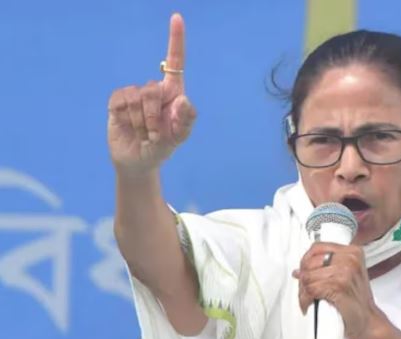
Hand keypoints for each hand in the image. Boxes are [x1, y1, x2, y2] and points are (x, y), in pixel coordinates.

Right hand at [107, 13, 195, 175]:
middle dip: (153, 117)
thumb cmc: (162, 148)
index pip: (175, 62)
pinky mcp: (117, 102)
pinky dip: (126, 118)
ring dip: (141, 122)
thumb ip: (186, 121)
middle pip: (153, 89)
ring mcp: (134, 95)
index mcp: (173, 93)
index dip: (175, 40)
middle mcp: (153, 90)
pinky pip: (121, 101)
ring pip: (136, 97)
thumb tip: (183, 99)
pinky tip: (128, 127)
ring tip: (143, 134)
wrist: (138, 162)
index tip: (177, 17)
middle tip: (155, 135)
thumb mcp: (179, 138)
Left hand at [293, 242, 387, 338]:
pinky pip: (311, 289)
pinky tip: (309, 304)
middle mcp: (350, 259)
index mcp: (353, 252)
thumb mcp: (348, 275)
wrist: (368, 321)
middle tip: (305, 289)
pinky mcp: (338, 286)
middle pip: (310, 262)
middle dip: (303, 277)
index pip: (317, 247)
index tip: (303, 270)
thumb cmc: (358, 301)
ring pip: (308, 277)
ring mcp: (344, 272)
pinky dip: (306, 299)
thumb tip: (300, 270)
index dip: (306, 260)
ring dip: (303, 291)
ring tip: (308, 299)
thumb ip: (328, 267)